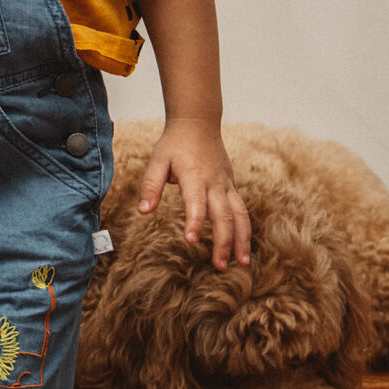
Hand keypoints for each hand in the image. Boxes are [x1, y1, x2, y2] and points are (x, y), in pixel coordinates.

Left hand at [136, 119, 251, 270]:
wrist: (199, 122)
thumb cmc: (175, 144)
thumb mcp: (157, 160)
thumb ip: (151, 186)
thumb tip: (144, 211)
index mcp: (194, 175)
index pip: (196, 202)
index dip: (194, 221)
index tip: (190, 240)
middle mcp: (215, 182)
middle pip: (224, 214)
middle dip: (223, 241)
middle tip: (219, 266)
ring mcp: (227, 184)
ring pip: (240, 215)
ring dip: (242, 240)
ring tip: (241, 263)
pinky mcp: (232, 186)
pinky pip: (242, 210)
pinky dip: (244, 230)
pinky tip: (242, 248)